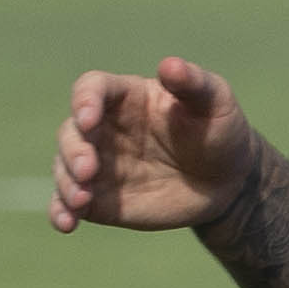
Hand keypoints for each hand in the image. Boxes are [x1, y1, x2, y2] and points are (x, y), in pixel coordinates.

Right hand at [52, 56, 261, 233]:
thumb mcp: (216, 103)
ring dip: (65, 182)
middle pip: (71, 131)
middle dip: (74, 150)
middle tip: (89, 170)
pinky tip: (66, 222)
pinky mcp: (100, 198)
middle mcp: (103, 129)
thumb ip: (194, 83)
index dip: (84, 101)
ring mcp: (99, 164)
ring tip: (81, 200)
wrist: (228, 182)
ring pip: (64, 167)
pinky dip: (61, 211)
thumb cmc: (219, 131)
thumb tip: (170, 65)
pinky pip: (69, 203)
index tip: (89, 118)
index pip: (92, 88)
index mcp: (126, 97)